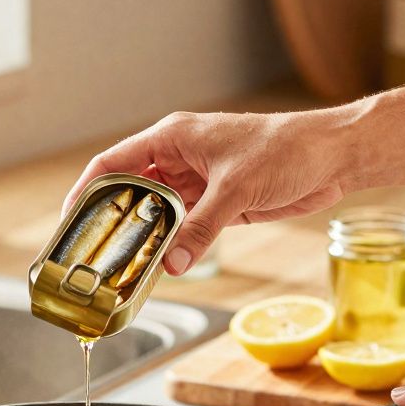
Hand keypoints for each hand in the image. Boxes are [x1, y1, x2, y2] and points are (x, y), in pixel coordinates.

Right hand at [63, 109, 350, 274]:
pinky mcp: (216, 204)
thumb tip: (174, 262)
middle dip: (112, 221)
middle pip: (130, 191)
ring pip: (155, 213)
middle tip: (94, 253)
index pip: (114, 163)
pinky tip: (160, 267)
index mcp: (172, 138)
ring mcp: (196, 183)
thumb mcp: (237, 188)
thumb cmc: (288, 149)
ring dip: (142, 238)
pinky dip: (170, 246)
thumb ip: (202, 226)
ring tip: (122, 266)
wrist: (333, 157)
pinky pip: (182, 228)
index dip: (87, 190)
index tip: (70, 219)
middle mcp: (178, 159)